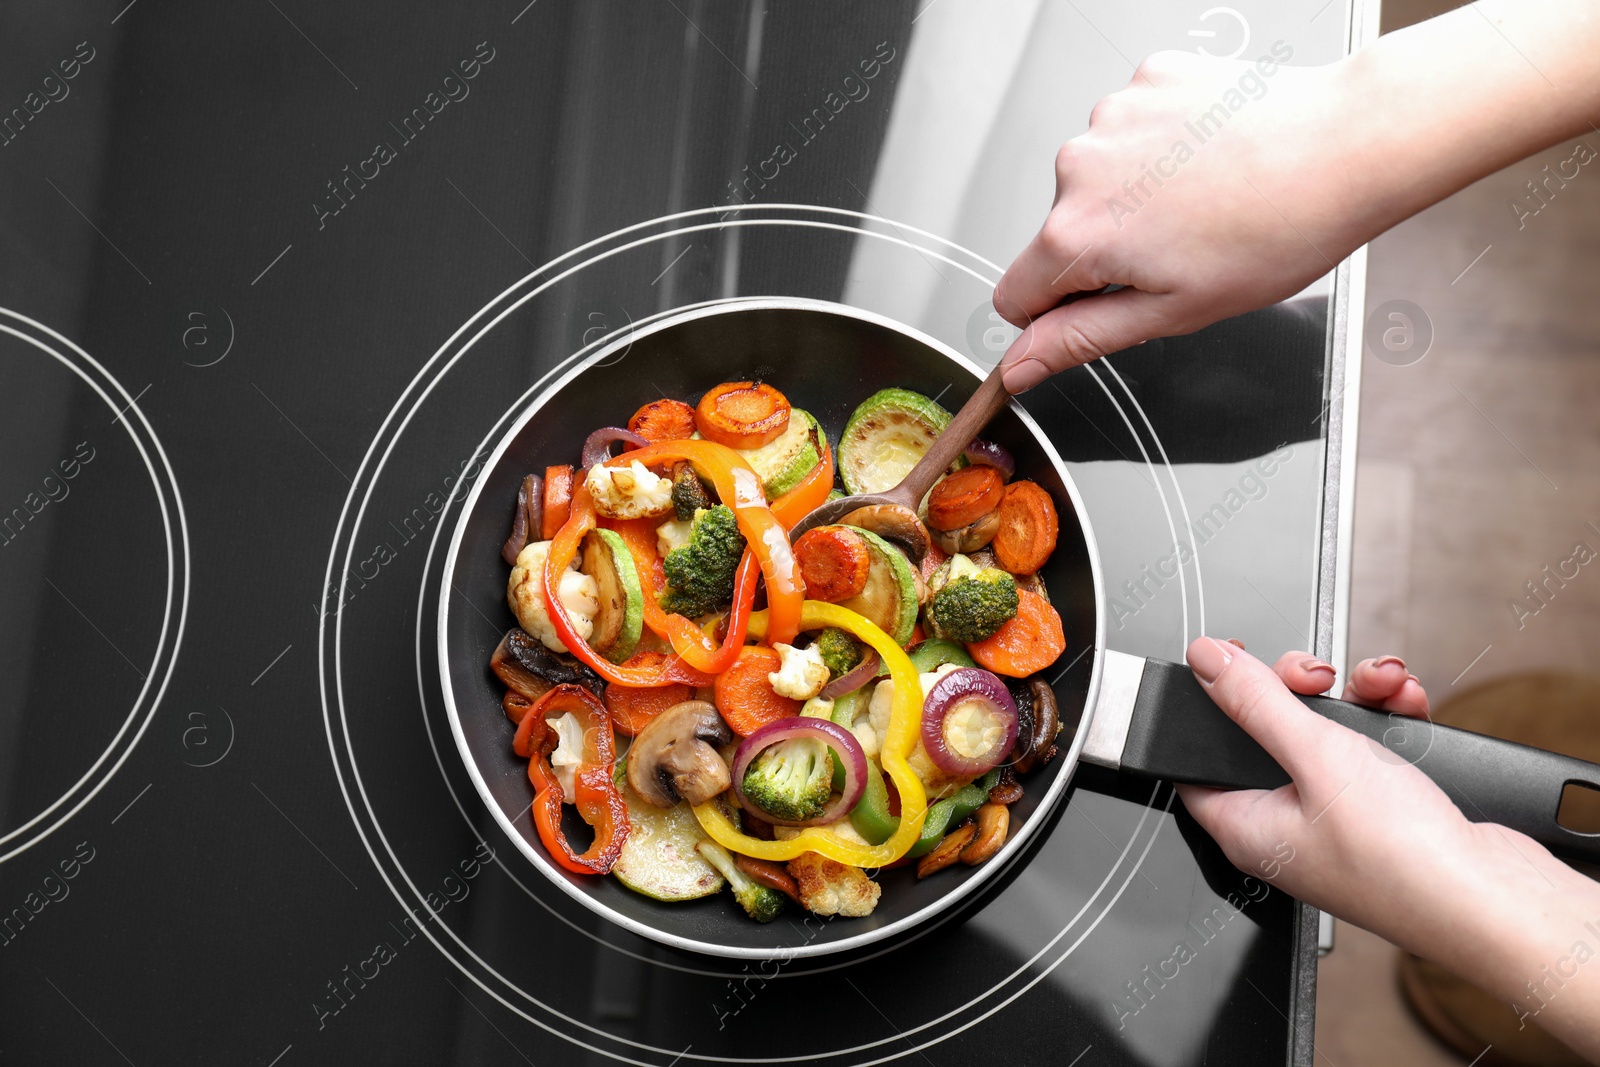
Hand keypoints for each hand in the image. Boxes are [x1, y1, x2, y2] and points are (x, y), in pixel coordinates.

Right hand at [993, 52, 1364, 390]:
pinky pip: (1133, 127)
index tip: (1104, 307)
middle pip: (1060, 232)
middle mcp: (1078, 167)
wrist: (1348, 145)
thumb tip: (1016, 368)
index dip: (1055, 315)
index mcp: (1076, 235)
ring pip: (1099, 178)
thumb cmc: (1279, 231)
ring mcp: (1112, 114)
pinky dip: (1163, 144)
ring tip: (1206, 200)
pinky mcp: (1148, 78)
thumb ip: (1078, 340)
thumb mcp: (1171, 313)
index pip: (1015, 295)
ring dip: (1137, 193)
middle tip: (1183, 250)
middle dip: (1108, 247)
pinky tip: (1211, 156)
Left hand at [1178, 638, 1599, 1059]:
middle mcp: (1285, 824)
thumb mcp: (1315, 757)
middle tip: (1316, 676)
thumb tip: (1206, 662)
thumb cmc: (1400, 861)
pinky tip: (1405, 703)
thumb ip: (1255, 703)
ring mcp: (1337, 818)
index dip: (1209, 702)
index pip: (1198, 756)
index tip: (1230, 661)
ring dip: (1352, 696)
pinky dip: (1387, 718)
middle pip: (1265, 732)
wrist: (1494, 901)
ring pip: (1326, 732)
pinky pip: (1372, 746)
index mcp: (1246, 825)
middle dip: (1296, 687)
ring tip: (1379, 683)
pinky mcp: (1386, 810)